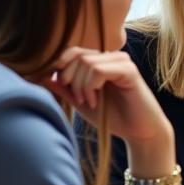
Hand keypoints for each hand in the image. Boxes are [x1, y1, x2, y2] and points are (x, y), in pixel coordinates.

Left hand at [43, 47, 170, 146]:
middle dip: (69, 79)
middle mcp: (111, 57)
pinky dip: (91, 86)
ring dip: (80, 85)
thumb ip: (65, 89)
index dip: (60, 69)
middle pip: (76, 55)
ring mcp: (121, 61)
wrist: (140, 132)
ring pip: (86, 62)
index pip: (71, 52)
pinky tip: (95, 101)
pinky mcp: (129, 70)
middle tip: (78, 99)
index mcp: (100, 61)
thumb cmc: (115, 118)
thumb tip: (43, 76)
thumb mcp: (82, 103)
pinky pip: (99, 69)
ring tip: (88, 102)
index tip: (63, 91)